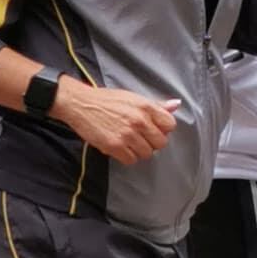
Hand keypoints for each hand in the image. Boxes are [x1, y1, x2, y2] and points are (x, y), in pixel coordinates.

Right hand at [51, 79, 177, 165]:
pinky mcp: (115, 146)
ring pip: (147, 153)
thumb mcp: (133, 97)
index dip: (162, 129)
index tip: (153, 128)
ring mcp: (127, 134)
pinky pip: (131, 160)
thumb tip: (176, 105)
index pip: (170, 125)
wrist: (81, 104)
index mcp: (146, 106)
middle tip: (139, 137)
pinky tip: (120, 147)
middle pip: (160, 143)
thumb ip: (156, 105)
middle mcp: (139, 120)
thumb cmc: (107, 100)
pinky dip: (127, 156)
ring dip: (139, 150)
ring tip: (128, 142)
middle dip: (151, 142)